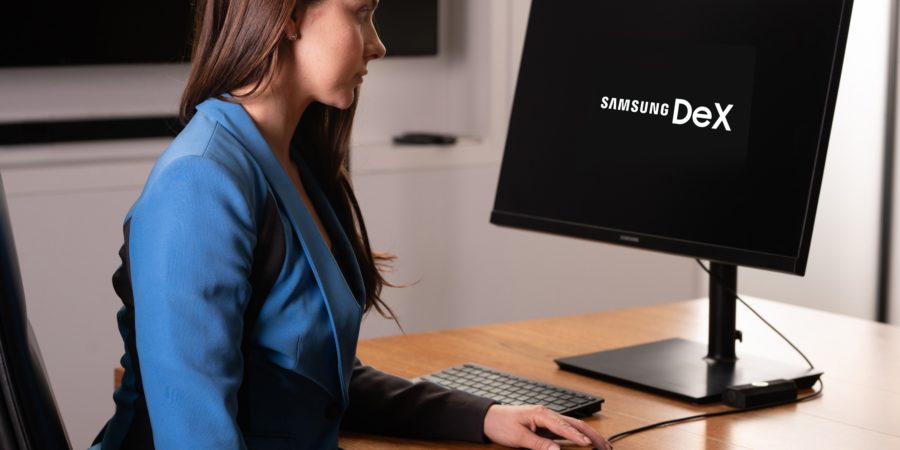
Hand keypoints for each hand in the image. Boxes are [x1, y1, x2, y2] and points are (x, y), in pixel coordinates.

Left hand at [483, 404, 611, 449]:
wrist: (488, 418)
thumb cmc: (501, 424)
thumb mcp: (518, 437)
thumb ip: (538, 445)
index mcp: (541, 413)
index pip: (564, 426)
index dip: (577, 437)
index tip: (589, 445)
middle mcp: (547, 414)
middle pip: (575, 424)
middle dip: (592, 435)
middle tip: (606, 446)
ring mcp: (548, 419)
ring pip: (573, 427)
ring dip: (588, 435)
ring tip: (603, 445)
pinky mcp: (546, 426)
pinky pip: (565, 431)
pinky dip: (577, 437)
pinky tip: (586, 443)